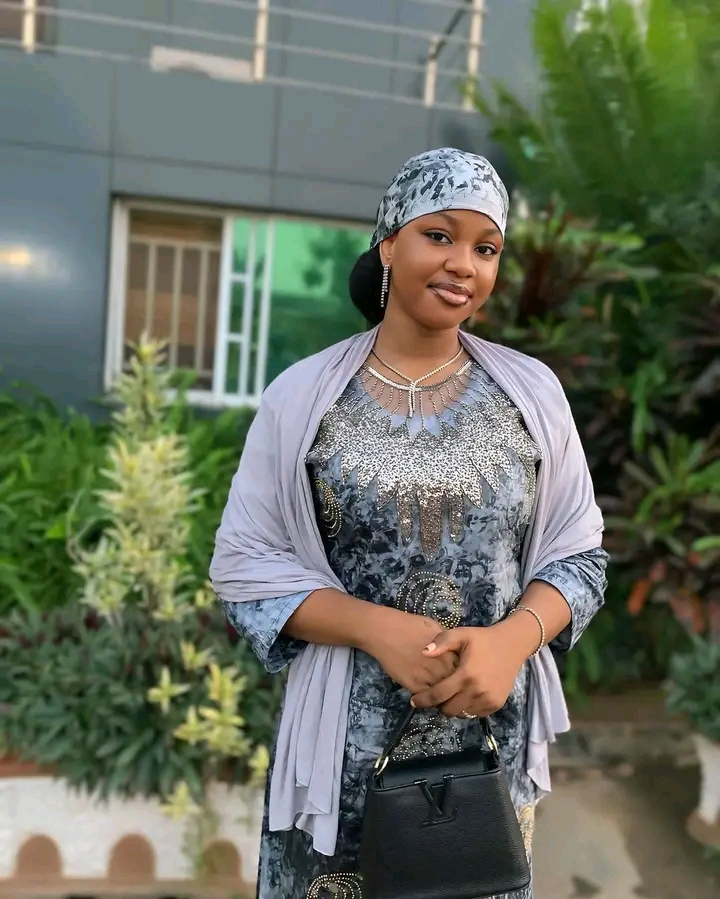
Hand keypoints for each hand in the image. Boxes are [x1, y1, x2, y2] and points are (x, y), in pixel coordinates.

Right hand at [362, 607, 458, 693]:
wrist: (384, 632)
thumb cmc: (409, 625)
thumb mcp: (435, 627)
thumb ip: (447, 642)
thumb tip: (456, 651)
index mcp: (449, 652)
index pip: (464, 670)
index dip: (463, 673)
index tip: (461, 674)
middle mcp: (441, 666)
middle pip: (456, 684)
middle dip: (456, 687)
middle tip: (453, 688)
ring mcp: (428, 677)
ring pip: (443, 694)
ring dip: (444, 696)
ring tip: (442, 694)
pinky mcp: (414, 685)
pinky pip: (427, 697)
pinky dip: (429, 698)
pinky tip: (428, 695)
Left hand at [410, 625, 524, 717]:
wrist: (511, 645)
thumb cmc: (483, 639)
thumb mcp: (461, 634)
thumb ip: (441, 642)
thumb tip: (423, 652)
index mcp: (465, 675)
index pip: (438, 695)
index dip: (423, 700)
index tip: (413, 701)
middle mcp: (477, 691)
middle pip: (448, 709)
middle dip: (438, 704)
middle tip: (436, 695)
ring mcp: (488, 700)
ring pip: (461, 714)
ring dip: (453, 708)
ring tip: (450, 696)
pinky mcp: (496, 704)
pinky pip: (475, 714)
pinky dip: (467, 709)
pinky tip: (464, 696)